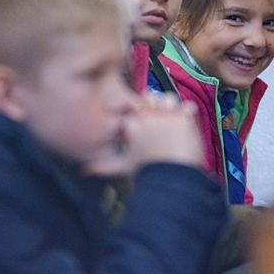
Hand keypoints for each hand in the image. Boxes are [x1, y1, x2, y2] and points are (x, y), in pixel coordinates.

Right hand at [82, 94, 202, 176]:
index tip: (140, 122)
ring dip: (170, 105)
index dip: (136, 113)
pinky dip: (189, 112)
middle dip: (152, 105)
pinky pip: (189, 106)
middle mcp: (148, 115)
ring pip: (167, 97)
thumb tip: (84, 171)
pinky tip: (187, 121)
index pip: (131, 108)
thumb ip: (103, 165)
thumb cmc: (146, 171)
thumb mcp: (122, 166)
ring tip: (171, 118)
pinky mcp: (184, 118)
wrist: (170, 176)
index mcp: (132, 124)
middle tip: (156, 119)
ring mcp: (167, 115)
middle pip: (148, 97)